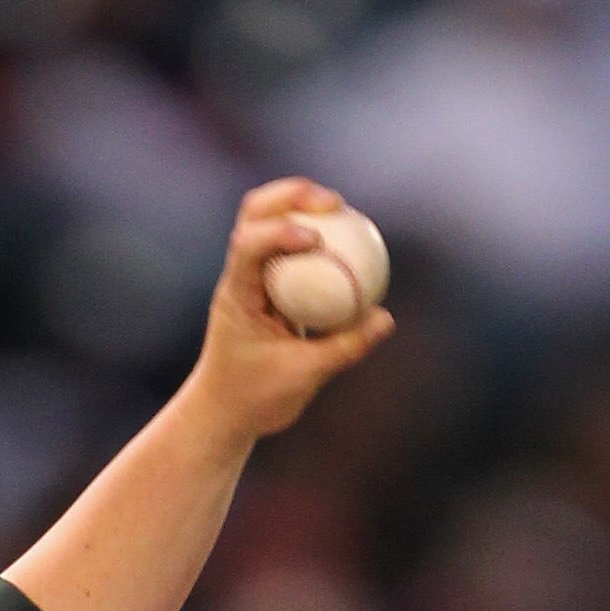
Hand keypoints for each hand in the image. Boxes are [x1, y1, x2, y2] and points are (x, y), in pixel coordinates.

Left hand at [186, 179, 393, 448]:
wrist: (224, 414)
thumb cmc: (253, 399)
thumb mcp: (302, 377)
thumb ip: (344, 347)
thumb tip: (384, 319)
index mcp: (237, 295)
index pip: (247, 245)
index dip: (280, 231)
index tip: (317, 239)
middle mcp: (240, 277)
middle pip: (254, 213)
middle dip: (291, 196)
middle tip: (334, 202)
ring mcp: (252, 279)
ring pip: (268, 221)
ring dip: (302, 206)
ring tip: (341, 209)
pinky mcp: (268, 287)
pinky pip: (290, 250)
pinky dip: (315, 236)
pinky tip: (347, 239)